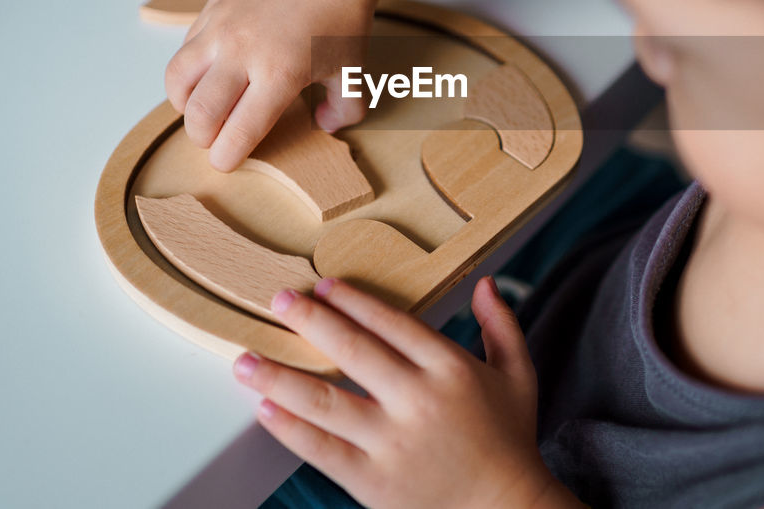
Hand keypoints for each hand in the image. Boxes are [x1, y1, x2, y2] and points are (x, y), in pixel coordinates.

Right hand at [164, 0, 379, 171]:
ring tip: (202, 107)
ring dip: (185, 104)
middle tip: (215, 139)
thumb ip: (344, 109)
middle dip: (203, 138)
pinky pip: (185, 49)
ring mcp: (222, 27)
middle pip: (199, 114)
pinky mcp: (212, 6)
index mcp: (279, 74)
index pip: (237, 132)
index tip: (227, 162)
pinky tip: (209, 73)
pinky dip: (189, 70)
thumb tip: (323, 127)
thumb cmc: (345, 15)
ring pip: (177, 80)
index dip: (227, 157)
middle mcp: (243, 52)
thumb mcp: (355, 70)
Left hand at [233, 276, 581, 508]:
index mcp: (450, 368)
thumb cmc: (508, 442)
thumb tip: (487, 282)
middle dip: (309, 321)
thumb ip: (502, 325)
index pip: (392, 322)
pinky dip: (289, 429)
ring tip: (245, 360)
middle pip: (352, 349)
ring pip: (324, 400)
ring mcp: (392, 442)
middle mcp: (418, 400)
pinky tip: (265, 409)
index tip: (324, 286)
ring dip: (279, 377)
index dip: (353, 300)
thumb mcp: (518, 375)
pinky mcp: (373, 481)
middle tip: (278, 300)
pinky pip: (321, 450)